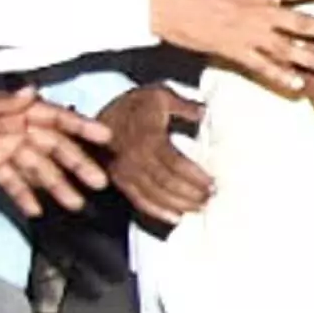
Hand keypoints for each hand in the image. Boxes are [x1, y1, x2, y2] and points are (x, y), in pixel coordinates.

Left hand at [0, 83, 108, 214]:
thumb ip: (2, 105)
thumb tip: (32, 93)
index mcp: (13, 109)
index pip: (54, 118)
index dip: (81, 127)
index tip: (106, 138)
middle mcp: (13, 128)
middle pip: (52, 148)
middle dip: (76, 164)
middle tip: (98, 182)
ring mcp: (0, 147)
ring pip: (35, 168)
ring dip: (55, 185)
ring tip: (74, 203)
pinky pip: (10, 181)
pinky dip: (23, 194)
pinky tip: (36, 209)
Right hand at [101, 82, 211, 224]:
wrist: (101, 115)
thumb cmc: (137, 105)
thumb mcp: (161, 95)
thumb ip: (185, 106)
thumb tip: (205, 113)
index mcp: (146, 136)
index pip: (174, 162)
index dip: (194, 175)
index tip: (213, 183)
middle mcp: (134, 156)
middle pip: (165, 181)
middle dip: (190, 193)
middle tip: (210, 198)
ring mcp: (124, 170)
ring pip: (153, 194)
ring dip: (178, 204)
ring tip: (199, 208)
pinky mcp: (119, 180)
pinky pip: (138, 200)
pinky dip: (157, 211)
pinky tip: (175, 217)